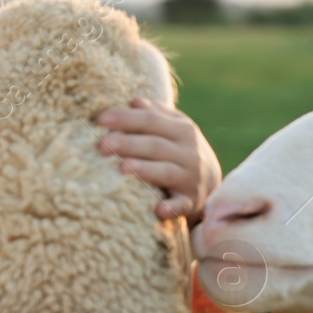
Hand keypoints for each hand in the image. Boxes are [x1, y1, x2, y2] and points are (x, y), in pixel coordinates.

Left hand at [95, 98, 221, 222]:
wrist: (214, 185)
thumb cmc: (180, 151)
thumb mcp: (174, 129)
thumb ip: (155, 115)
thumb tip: (134, 101)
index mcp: (182, 130)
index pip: (151, 121)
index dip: (126, 118)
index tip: (99, 119)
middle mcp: (189, 152)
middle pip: (155, 145)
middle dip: (128, 144)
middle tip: (101, 145)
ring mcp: (191, 178)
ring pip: (166, 172)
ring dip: (145, 170)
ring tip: (122, 169)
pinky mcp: (191, 201)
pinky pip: (181, 205)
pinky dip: (171, 207)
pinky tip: (158, 210)